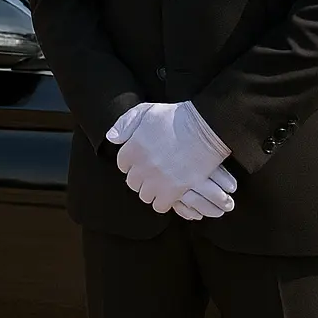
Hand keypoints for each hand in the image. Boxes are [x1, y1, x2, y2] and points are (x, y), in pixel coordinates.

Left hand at [106, 101, 231, 215]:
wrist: (205, 129)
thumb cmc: (176, 118)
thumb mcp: (147, 111)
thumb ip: (125, 124)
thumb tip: (112, 138)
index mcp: (133, 148)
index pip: (122, 164)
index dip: (132, 162)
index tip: (141, 160)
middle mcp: (142, 166)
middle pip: (132, 182)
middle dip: (140, 178)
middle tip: (151, 173)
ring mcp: (157, 180)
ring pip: (145, 196)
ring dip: (151, 191)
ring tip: (160, 184)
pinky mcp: (174, 190)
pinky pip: (160, 206)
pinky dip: (163, 202)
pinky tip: (170, 193)